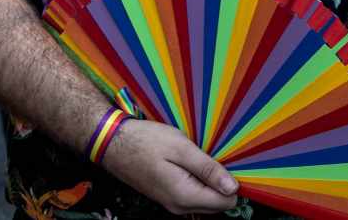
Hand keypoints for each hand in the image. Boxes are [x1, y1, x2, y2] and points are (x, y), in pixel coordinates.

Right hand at [100, 120, 238, 214]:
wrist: (113, 144)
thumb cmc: (146, 142)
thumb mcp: (181, 149)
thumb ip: (208, 169)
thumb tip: (233, 187)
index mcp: (185, 196)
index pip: (226, 202)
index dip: (234, 183)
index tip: (231, 162)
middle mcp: (180, 206)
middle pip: (218, 203)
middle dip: (224, 183)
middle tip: (217, 156)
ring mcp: (172, 203)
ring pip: (206, 199)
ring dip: (211, 181)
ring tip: (203, 156)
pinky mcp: (168, 196)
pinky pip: (194, 194)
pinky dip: (200, 181)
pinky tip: (193, 162)